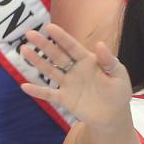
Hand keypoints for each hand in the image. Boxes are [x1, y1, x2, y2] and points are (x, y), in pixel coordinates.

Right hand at [18, 22, 133, 128]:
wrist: (114, 116)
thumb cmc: (118, 92)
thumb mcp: (118, 75)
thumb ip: (109, 61)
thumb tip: (100, 44)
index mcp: (88, 61)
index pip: (72, 47)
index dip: (61, 37)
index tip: (49, 27)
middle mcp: (75, 69)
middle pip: (57, 55)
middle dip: (44, 45)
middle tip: (30, 34)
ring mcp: (68, 84)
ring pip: (50, 70)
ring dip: (37, 61)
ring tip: (24, 49)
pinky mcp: (64, 98)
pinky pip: (49, 94)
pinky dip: (37, 91)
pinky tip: (24, 86)